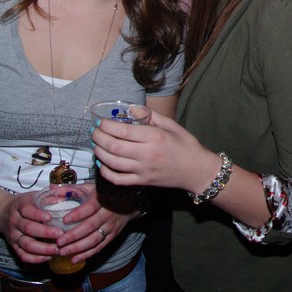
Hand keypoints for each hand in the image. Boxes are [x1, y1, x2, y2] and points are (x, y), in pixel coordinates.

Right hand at [1, 191, 57, 264]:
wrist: (3, 212)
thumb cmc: (25, 204)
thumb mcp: (33, 196)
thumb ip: (48, 196)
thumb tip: (65, 196)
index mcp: (20, 206)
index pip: (27, 210)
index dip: (38, 214)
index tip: (50, 217)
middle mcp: (15, 222)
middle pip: (28, 229)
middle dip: (45, 233)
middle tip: (60, 234)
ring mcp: (14, 236)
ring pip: (26, 245)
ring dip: (43, 249)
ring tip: (58, 249)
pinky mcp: (14, 247)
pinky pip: (23, 256)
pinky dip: (36, 259)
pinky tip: (48, 257)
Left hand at [53, 184, 135, 264]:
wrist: (130, 202)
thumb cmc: (106, 194)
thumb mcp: (91, 187)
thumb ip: (72, 189)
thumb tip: (51, 189)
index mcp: (101, 199)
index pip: (90, 208)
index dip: (78, 214)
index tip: (64, 220)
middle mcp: (107, 214)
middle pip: (90, 226)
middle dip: (73, 236)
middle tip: (59, 242)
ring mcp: (110, 226)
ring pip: (94, 240)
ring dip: (78, 248)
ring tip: (63, 252)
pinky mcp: (112, 236)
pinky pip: (99, 247)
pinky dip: (87, 254)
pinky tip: (75, 259)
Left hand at [91, 108, 216, 194]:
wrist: (197, 171)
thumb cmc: (186, 145)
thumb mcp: (172, 125)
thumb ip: (151, 116)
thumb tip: (131, 109)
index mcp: (155, 137)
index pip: (123, 131)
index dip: (106, 126)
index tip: (100, 121)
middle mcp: (147, 154)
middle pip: (113, 146)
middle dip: (98, 137)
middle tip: (94, 131)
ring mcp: (143, 170)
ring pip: (112, 163)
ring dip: (99, 152)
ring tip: (96, 144)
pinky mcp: (142, 182)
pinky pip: (118, 179)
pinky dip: (106, 172)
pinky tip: (102, 164)